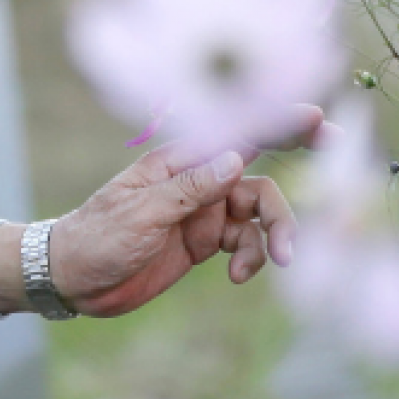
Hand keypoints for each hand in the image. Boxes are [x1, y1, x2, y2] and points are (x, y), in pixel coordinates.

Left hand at [0, 108, 320, 317]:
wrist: (71, 278)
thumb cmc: (96, 238)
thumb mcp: (140, 214)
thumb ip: (189, 189)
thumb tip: (237, 159)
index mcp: (180, 162)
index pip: (236, 135)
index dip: (278, 124)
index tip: (317, 120)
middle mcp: (199, 182)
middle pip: (260, 180)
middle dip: (291, 195)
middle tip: (326, 200)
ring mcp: (204, 213)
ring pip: (258, 216)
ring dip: (274, 236)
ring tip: (277, 262)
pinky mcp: (204, 242)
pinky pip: (245, 244)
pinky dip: (251, 259)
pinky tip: (237, 277)